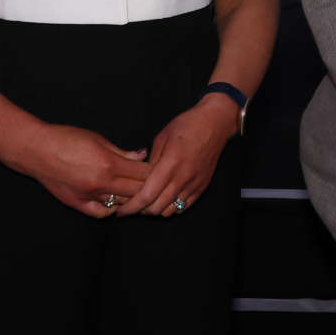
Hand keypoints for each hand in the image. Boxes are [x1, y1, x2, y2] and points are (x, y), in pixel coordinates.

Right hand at [22, 123, 152, 217]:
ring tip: (140, 193)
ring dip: (133, 199)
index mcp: (109, 164)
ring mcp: (89, 196)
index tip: (161, 168)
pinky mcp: (77, 204)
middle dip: (149, 187)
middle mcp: (101, 184)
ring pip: (122, 204)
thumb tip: (143, 155)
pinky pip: (102, 213)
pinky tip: (117, 202)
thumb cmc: (67, 139)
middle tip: (155, 183)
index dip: (155, 172)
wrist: (36, 150)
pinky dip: (112, 208)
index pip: (143, 174)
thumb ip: (122, 152)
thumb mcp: (98, 139)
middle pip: (137, 192)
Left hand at [119, 95, 239, 216]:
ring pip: (170, 211)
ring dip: (156, 210)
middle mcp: (183, 178)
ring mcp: (194, 184)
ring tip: (148, 201)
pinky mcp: (202, 187)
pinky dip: (171, 207)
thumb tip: (140, 179)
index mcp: (170, 164)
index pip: (146, 195)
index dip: (131, 207)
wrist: (215, 123)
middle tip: (132, 204)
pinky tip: (165, 198)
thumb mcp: (161, 138)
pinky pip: (183, 207)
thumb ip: (150, 162)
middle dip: (140, 210)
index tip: (120, 210)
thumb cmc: (187, 125)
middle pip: (156, 208)